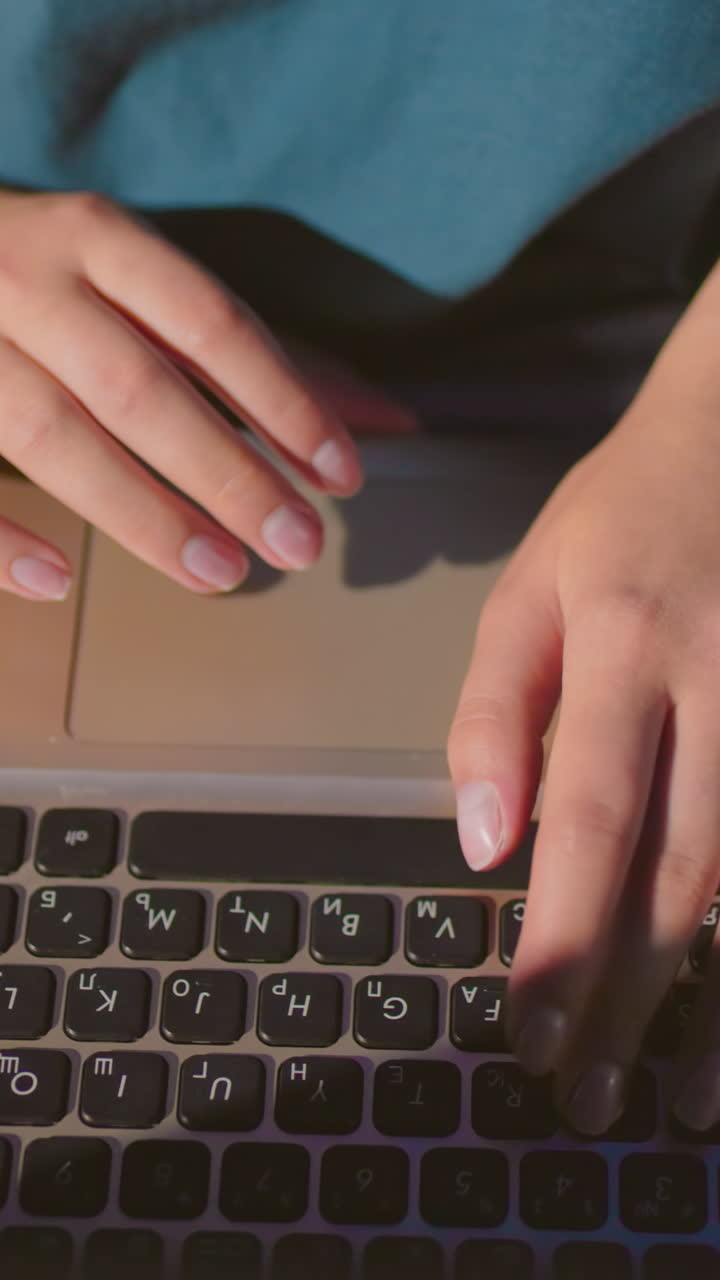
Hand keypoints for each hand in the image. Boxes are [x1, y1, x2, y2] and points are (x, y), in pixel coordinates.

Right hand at [0, 189, 363, 599]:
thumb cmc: (49, 273)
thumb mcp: (142, 281)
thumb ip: (248, 352)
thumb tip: (385, 418)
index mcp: (96, 238)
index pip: (210, 323)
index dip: (282, 403)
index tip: (340, 476)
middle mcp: (26, 278)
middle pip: (140, 388)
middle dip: (228, 473)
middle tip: (297, 544)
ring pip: (52, 435)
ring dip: (143, 514)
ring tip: (220, 573)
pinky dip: (0, 538)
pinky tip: (59, 582)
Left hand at [448, 261, 719, 1134]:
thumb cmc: (620, 513)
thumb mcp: (526, 588)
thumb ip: (495, 713)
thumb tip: (487, 848)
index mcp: (621, 649)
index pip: (589, 826)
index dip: (560, 942)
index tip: (527, 1033)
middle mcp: (715, 688)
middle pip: (678, 874)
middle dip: (628, 1000)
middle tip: (585, 1099)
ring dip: (714, 996)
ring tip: (685, 1097)